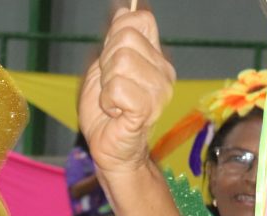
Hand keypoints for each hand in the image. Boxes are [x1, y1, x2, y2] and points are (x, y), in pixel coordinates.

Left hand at [78, 8, 174, 175]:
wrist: (110, 150)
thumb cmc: (106, 113)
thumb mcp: (104, 68)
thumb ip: (114, 41)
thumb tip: (124, 12)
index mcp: (155, 58)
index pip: (140, 20)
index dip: (116, 33)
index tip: (111, 60)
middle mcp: (163, 72)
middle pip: (125, 38)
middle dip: (106, 62)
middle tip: (110, 87)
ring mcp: (159, 91)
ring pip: (120, 62)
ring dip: (106, 84)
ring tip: (113, 102)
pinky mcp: (148, 109)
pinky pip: (117, 88)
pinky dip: (107, 101)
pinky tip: (115, 113)